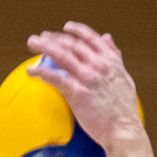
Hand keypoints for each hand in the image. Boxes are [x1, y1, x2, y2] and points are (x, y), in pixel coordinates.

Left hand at [25, 22, 142, 150]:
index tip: (65, 27)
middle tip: (39, 37)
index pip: (91, 38)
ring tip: (31, 43)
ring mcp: (87, 78)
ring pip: (62, 55)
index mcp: (110, 60)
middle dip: (53, 38)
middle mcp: (98, 65)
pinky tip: (31, 71)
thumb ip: (115, 56)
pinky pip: (56, 78)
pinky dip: (42, 72)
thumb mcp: (124, 76)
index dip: (76, 30)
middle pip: (72, 44)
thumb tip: (107, 37)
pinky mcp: (77, 93)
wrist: (123, 130)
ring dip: (44, 47)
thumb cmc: (124, 108)